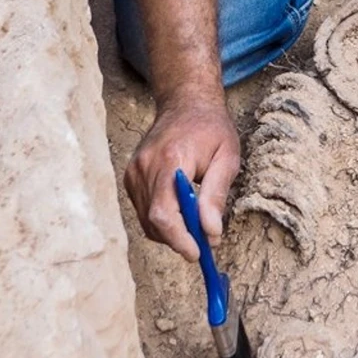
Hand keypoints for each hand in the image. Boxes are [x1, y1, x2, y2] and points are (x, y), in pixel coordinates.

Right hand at [125, 98, 240, 260]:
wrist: (186, 104)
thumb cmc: (212, 129)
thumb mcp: (227, 158)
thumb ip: (216, 195)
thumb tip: (211, 231)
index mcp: (170, 160)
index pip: (164, 212)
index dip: (179, 239)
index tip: (197, 253)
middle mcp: (144, 167)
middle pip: (153, 221)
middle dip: (180, 239)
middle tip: (206, 242)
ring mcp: (133, 172)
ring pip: (146, 220)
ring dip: (172, 231)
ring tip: (197, 223)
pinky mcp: (130, 177)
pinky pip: (143, 210)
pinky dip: (162, 220)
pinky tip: (182, 211)